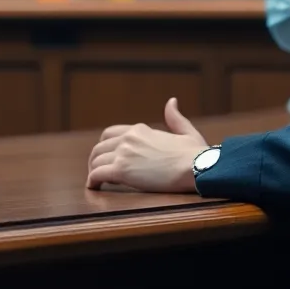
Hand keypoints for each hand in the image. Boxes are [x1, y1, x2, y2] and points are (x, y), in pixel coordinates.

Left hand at [86, 98, 207, 192]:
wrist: (196, 167)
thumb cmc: (196, 154)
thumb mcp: (186, 131)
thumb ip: (175, 118)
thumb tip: (172, 101)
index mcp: (139, 130)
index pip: (110, 134)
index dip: (105, 146)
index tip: (106, 156)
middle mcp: (128, 138)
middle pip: (99, 147)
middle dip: (96, 159)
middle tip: (97, 171)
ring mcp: (123, 154)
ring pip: (96, 161)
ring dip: (93, 171)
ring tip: (96, 181)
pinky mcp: (122, 170)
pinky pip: (98, 174)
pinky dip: (92, 181)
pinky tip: (94, 187)